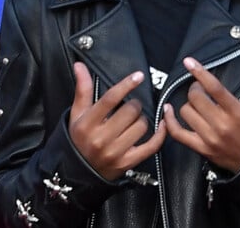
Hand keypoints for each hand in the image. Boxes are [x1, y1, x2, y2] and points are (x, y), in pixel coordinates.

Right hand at [69, 63, 165, 180]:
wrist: (76, 173)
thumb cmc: (79, 138)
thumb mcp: (77, 115)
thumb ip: (82, 89)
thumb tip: (79, 65)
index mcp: (87, 124)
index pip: (110, 99)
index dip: (126, 85)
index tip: (139, 76)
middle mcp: (100, 139)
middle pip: (131, 111)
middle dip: (134, 105)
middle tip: (130, 108)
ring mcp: (115, 152)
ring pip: (142, 125)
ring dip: (142, 120)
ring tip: (133, 121)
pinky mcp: (128, 163)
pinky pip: (152, 145)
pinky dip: (161, 133)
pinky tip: (163, 123)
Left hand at [164, 55, 239, 173]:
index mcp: (237, 112)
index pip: (215, 88)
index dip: (200, 73)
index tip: (189, 62)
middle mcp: (221, 125)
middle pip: (196, 98)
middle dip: (195, 88)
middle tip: (201, 88)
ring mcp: (209, 138)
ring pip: (186, 112)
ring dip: (189, 103)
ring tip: (197, 102)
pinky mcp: (201, 148)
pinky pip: (178, 133)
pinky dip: (170, 121)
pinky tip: (169, 110)